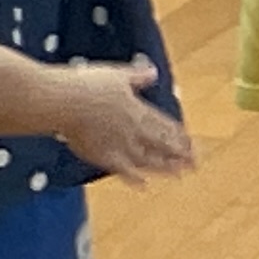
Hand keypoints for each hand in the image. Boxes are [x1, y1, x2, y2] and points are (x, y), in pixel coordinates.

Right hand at [56, 58, 197, 180]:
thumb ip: (138, 76)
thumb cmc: (88, 84)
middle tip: (195, 164)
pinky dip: (134, 179)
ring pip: (147, 160)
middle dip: (180, 155)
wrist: (63, 102)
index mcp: (138, 111)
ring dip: (164, 168)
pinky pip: (122, 171)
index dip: (179, 136)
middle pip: (161, 145)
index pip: (164, 126)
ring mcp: (119, 145)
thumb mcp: (118, 75)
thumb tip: (153, 72)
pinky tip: (144, 185)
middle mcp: (133, 131)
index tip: (191, 144)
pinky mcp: (102, 156)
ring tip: (179, 175)